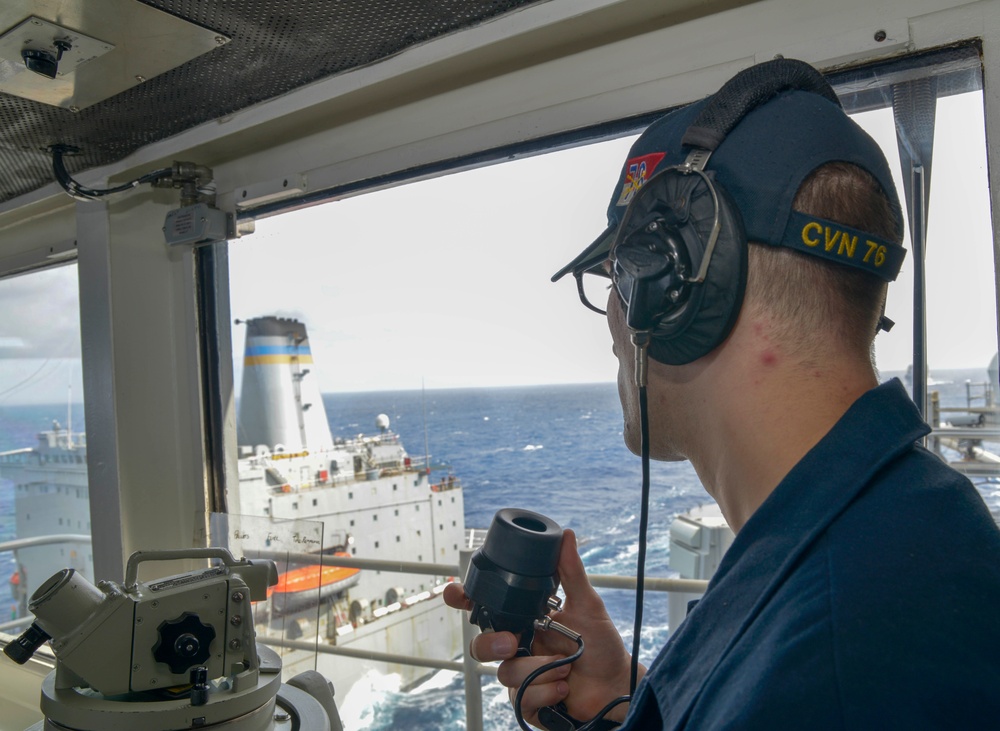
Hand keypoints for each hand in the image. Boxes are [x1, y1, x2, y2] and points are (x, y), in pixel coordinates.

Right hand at [443, 529, 642, 726]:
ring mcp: (520, 675)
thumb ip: (571, 572)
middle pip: (481, 644)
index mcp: (524, 619)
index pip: (486, 608)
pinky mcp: (527, 702)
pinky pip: (519, 699)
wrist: (616, 686)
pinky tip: (561, 687)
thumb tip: (566, 536)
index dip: (465, 600)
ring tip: (564, 667)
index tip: (456, 594)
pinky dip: (542, 692)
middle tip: (511, 643)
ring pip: (504, 673)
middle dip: (490, 643)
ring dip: (536, 670)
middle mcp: (518, 646)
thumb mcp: (587, 605)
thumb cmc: (601, 645)